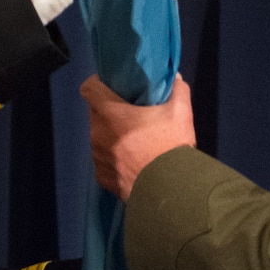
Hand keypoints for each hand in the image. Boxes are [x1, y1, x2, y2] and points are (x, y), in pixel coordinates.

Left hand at [81, 74, 195, 201]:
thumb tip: (175, 79)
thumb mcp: (180, 112)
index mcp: (110, 114)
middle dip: (110, 111)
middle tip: (132, 114)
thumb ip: (177, 89)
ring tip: (135, 141)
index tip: (111, 85)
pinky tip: (134, 162)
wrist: (169, 191)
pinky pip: (104, 161)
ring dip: (112, 136)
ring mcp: (98, 157)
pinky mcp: (102, 177)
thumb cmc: (171, 147)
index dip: (98, 83)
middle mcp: (98, 134)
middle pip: (96, 113)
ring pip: (100, 138)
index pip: (89, 88)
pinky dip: (115, 159)